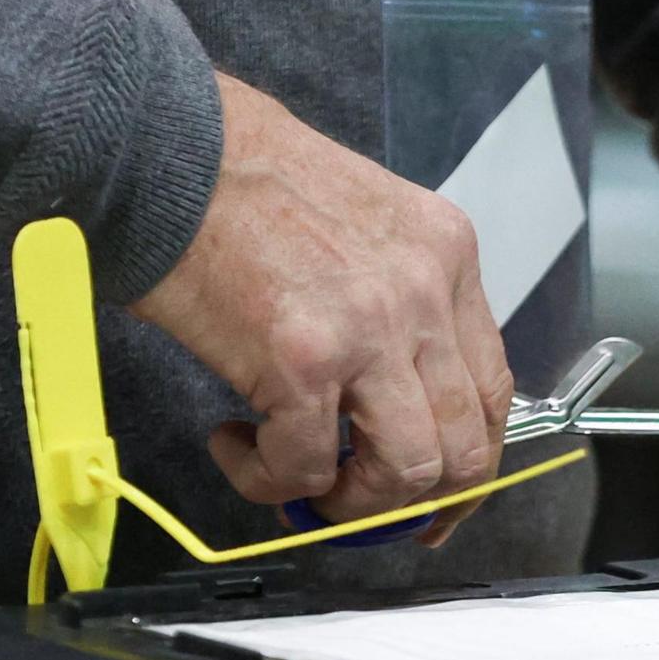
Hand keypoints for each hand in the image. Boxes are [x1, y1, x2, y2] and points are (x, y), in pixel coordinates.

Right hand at [132, 72, 514, 529]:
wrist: (165, 148)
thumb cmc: (240, 180)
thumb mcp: (363, 224)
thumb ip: (396, 303)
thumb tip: (389, 403)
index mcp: (447, 255)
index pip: (492, 391)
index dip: (466, 462)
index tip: (433, 499)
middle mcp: (425, 293)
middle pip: (465, 447)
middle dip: (416, 503)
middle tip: (359, 511)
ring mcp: (371, 328)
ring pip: (407, 472)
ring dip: (353, 503)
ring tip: (300, 483)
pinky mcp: (303, 360)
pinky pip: (307, 468)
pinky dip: (267, 478)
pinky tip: (232, 442)